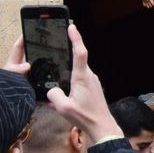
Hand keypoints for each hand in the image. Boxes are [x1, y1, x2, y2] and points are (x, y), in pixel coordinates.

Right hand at [43, 24, 121, 143]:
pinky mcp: (93, 88)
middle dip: (68, 52)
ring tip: (56, 78)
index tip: (71, 26)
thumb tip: (51, 90)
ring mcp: (92, 81)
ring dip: (67, 73)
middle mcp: (89, 76)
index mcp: (82, 77)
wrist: (102, 127)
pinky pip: (79, 80)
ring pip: (77, 72)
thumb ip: (53, 95)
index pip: (79, 52)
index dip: (75, 38)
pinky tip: (64, 95)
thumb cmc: (85, 117)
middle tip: (58, 42)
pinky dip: (71, 83)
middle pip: (77, 59)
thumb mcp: (63, 107)